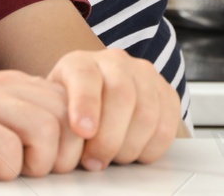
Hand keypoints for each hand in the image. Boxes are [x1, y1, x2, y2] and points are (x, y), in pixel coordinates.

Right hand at [0, 66, 83, 179]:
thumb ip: (13, 113)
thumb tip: (52, 141)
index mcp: (12, 82)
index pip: (71, 104)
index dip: (75, 139)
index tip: (59, 164)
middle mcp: (2, 85)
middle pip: (67, 116)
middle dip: (63, 155)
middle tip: (38, 173)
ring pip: (44, 128)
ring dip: (37, 162)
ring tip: (14, 171)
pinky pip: (5, 146)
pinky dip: (5, 168)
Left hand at [48, 48, 181, 168]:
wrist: (99, 97)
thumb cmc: (72, 108)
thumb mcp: (56, 108)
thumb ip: (59, 120)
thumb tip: (64, 146)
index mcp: (82, 62)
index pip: (85, 76)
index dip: (85, 104)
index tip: (82, 131)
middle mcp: (115, 62)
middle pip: (121, 95)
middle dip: (109, 137)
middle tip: (94, 161)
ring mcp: (144, 76)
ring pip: (147, 113)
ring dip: (129, 146)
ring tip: (113, 158)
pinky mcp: (166, 94)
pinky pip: (167, 125)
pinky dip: (151, 147)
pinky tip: (135, 152)